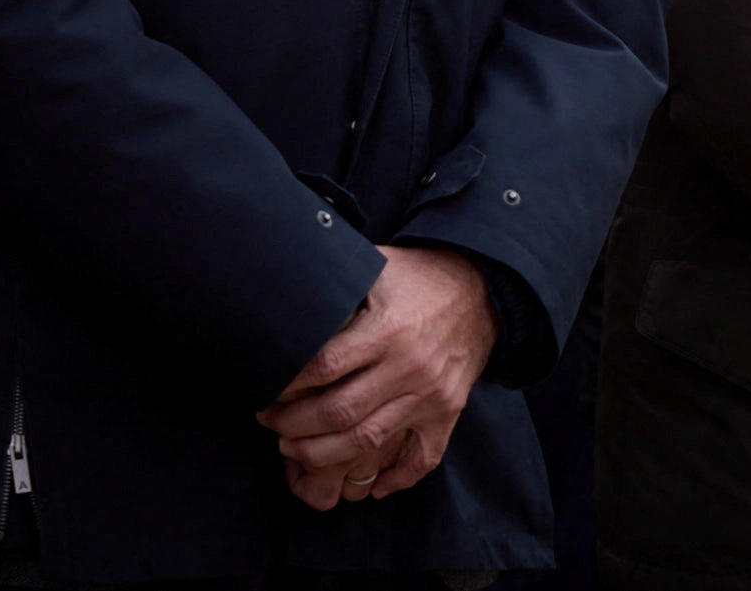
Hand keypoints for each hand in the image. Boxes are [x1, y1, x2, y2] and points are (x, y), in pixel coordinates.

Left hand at [258, 246, 495, 510]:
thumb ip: (337, 281)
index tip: (266, 390)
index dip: (287, 385)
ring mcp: (430, 394)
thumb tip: (287, 291)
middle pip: (339, 412)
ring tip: (294, 449)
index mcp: (386, 329)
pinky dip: (397, 478)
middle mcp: (408, 367)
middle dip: (294, 425)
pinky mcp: (448, 411)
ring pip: (368, 441)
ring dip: (323, 454)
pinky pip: (423, 458)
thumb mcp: (376, 265)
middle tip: (270, 423)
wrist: (484, 288)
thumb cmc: (421, 276)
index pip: (323, 369)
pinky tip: (371, 484)